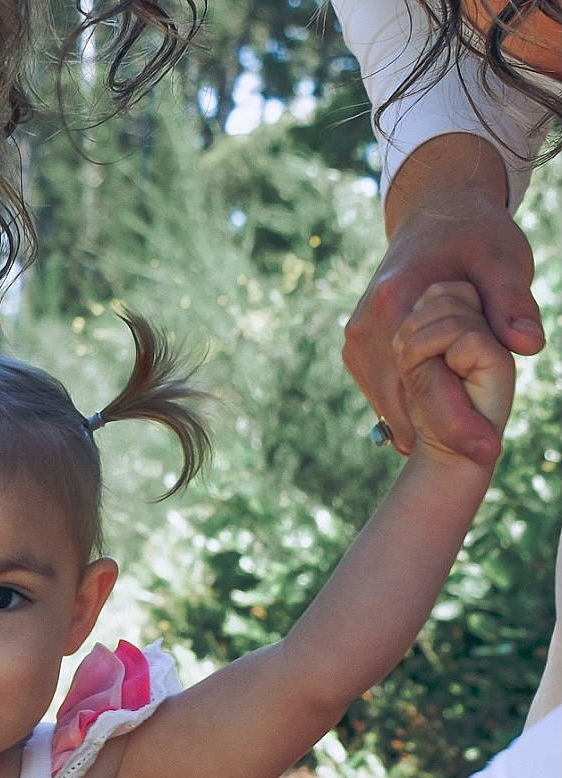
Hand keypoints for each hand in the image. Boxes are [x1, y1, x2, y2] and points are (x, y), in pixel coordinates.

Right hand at [343, 136, 541, 463]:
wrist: (432, 212)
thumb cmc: (472, 235)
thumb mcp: (503, 260)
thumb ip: (513, 305)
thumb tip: (529, 345)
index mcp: (394, 303)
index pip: (423, 382)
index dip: (457, 423)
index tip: (488, 452)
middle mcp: (365, 329)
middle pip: (401, 405)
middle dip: (441, 433)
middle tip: (484, 458)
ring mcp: (355, 342)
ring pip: (389, 406)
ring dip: (423, 422)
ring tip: (466, 434)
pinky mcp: (354, 351)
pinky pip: (383, 395)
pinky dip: (410, 408)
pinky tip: (438, 412)